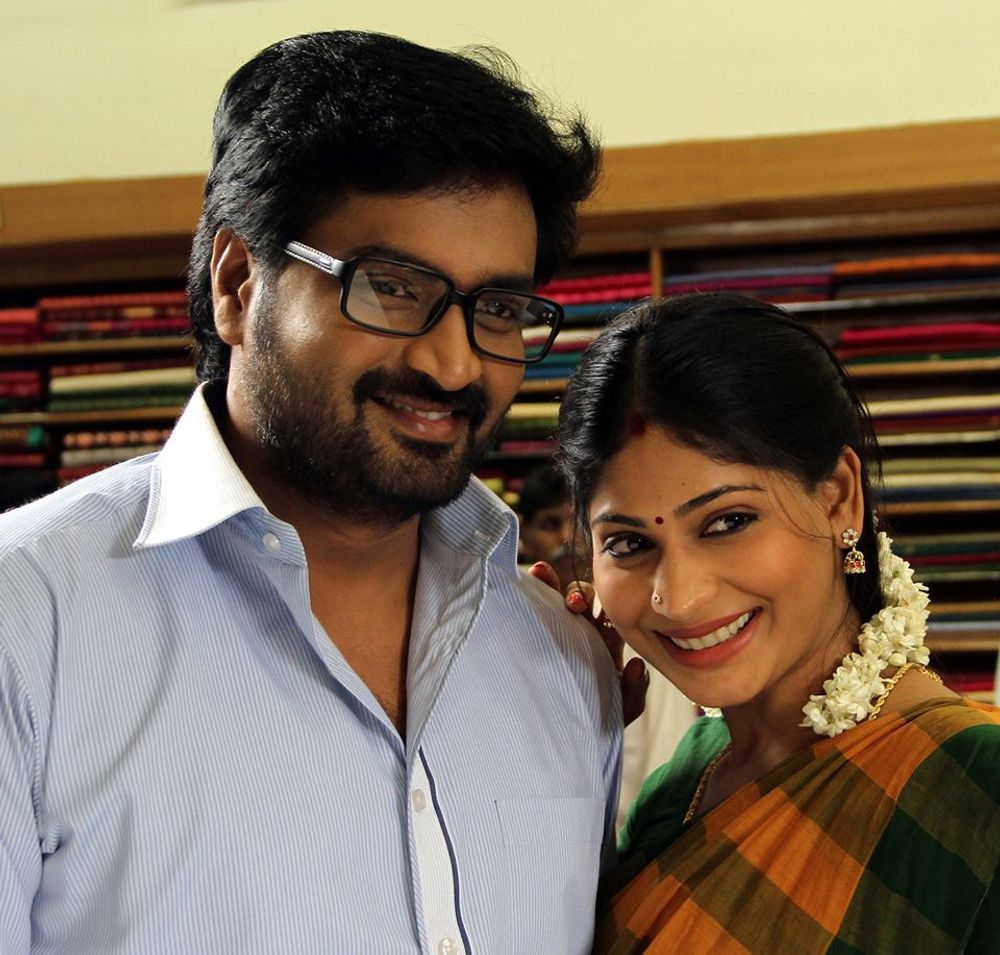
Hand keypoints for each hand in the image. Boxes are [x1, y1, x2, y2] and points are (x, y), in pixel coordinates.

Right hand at [529, 561, 648, 726]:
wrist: (572, 735)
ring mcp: (559, 633)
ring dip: (548, 585)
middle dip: (576, 593)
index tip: (598, 601)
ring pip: (553, 599)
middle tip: (573, 603)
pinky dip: (529, 592)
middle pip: (579, 599)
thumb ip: (635, 689)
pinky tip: (521, 586)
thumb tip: (637, 665)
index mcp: (606, 640)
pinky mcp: (536, 638)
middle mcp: (583, 631)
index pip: (606, 611)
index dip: (605, 602)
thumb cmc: (601, 719)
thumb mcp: (623, 707)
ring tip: (539, 575)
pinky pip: (532, 611)